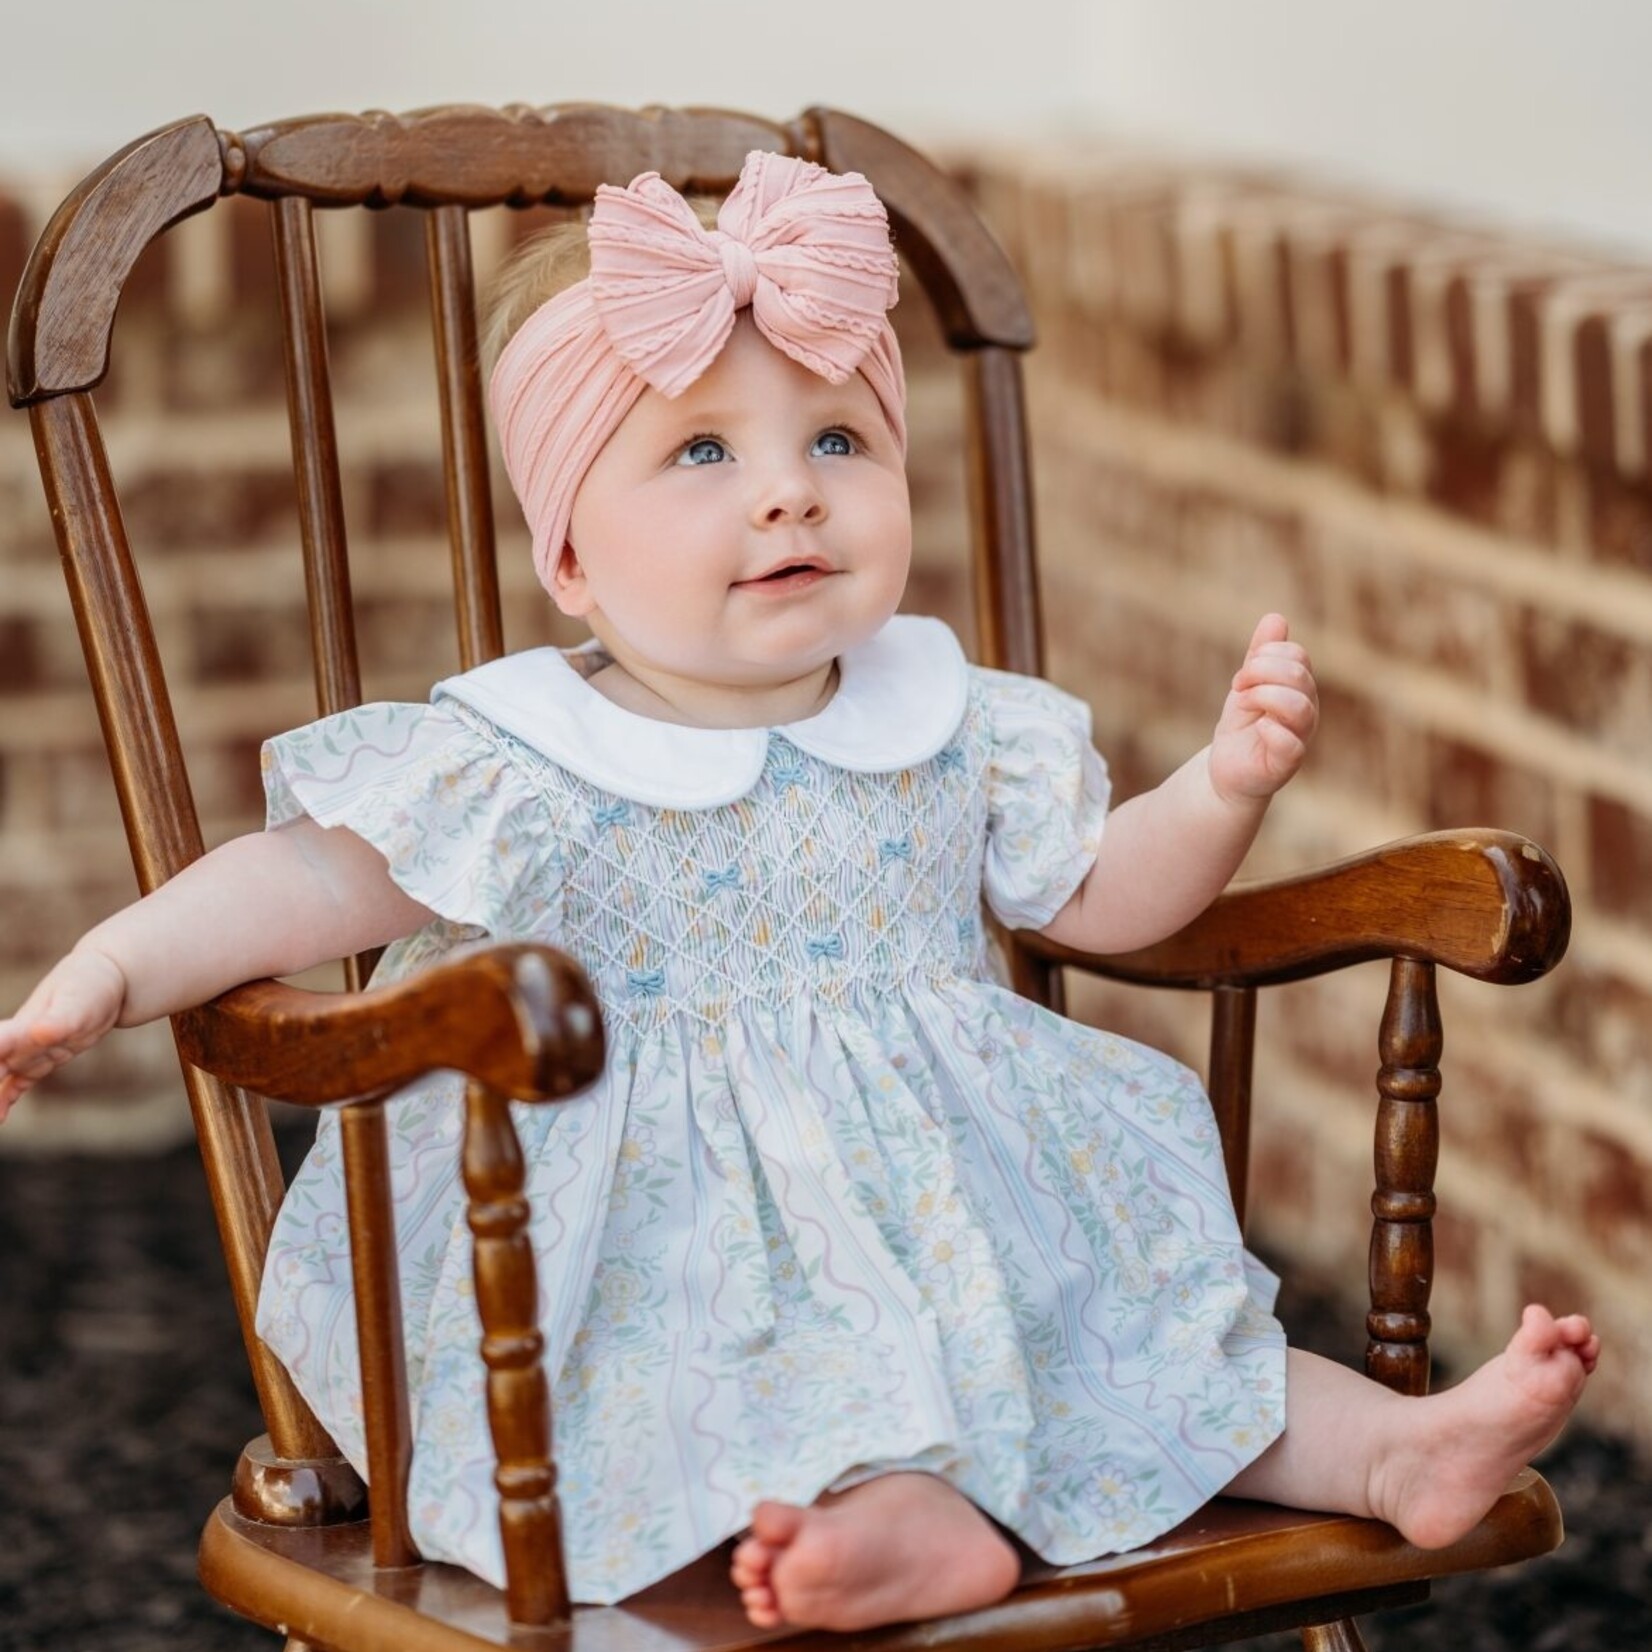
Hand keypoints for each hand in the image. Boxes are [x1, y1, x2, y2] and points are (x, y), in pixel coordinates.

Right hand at [0, 947, 128, 1121]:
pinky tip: (0, 1116)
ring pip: (1, 1075)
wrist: (104, 980)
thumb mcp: (77, 1003)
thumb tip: (40, 1033)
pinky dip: (8, 1096)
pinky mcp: (43, 1059)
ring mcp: (30, 1050)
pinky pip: (20, 1081)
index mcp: (23, 1026)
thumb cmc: (88, 984)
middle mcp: (20, 1040)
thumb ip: (58, 1021)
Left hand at [1207, 614, 1318, 805]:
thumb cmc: (1242, 727)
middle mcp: (1307, 711)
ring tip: (1244, 705)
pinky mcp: (1287, 764)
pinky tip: (1257, 728)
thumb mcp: (1248, 685)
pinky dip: (1271, 730)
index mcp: (1301, 689)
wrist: (1228, 769)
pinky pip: (1291, 744)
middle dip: (1260, 673)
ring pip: (1299, 706)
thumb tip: (1276, 617)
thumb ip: (1261, 655)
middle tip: (1238, 687)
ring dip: (1263, 697)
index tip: (1241, 676)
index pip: (1296, 656)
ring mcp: (1300, 738)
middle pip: (1298, 675)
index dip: (1265, 656)